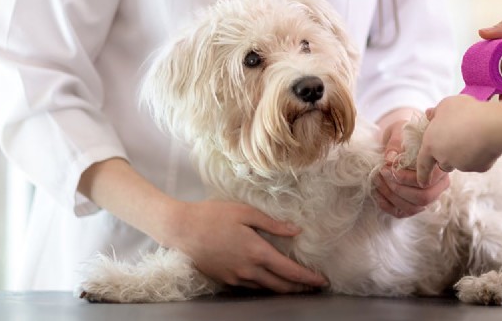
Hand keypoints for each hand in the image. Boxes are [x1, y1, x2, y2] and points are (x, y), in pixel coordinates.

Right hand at [165, 199, 327, 292]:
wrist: (180, 229)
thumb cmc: (212, 215)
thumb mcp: (244, 212)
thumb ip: (272, 224)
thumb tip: (295, 231)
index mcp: (257, 251)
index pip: (289, 270)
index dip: (308, 278)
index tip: (321, 280)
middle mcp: (248, 269)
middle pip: (280, 285)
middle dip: (299, 288)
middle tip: (312, 287)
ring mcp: (235, 277)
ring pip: (265, 289)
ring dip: (282, 289)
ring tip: (294, 285)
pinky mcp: (224, 280)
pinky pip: (249, 287)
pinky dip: (263, 286)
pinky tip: (267, 281)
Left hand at [374, 119, 449, 217]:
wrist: (398, 143)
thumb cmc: (403, 136)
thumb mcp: (399, 131)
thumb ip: (397, 142)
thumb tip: (390, 158)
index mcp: (440, 167)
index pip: (429, 180)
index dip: (407, 177)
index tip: (388, 167)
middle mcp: (438, 185)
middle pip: (423, 198)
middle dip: (398, 188)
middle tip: (382, 173)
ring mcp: (427, 198)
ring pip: (412, 208)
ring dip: (390, 196)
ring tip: (377, 179)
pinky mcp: (413, 205)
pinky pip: (401, 213)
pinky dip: (386, 205)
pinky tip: (376, 191)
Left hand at [415, 95, 501, 185]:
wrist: (492, 125)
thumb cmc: (465, 112)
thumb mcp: (446, 105)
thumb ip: (436, 112)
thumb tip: (430, 114)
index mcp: (431, 145)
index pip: (423, 163)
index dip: (422, 174)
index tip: (421, 183)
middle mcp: (444, 158)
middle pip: (443, 163)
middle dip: (447, 156)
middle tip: (456, 141)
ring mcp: (462, 165)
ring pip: (460, 163)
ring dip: (463, 155)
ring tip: (473, 137)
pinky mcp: (479, 168)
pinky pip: (477, 163)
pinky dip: (479, 155)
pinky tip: (485, 142)